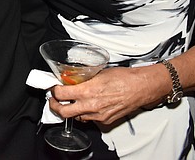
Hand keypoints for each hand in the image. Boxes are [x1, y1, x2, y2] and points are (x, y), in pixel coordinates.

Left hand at [47, 66, 166, 125]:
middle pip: (63, 112)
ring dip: (71, 110)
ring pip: (76, 117)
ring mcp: (97, 115)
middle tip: (54, 101)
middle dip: (55, 106)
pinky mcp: (105, 121)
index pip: (61, 94)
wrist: (140, 88)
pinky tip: (87, 105)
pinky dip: (85, 113)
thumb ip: (83, 78)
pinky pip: (89, 119)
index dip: (54, 91)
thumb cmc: (123, 78)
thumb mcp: (98, 73)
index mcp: (87, 91)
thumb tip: (72, 78)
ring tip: (71, 102)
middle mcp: (91, 105)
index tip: (53, 88)